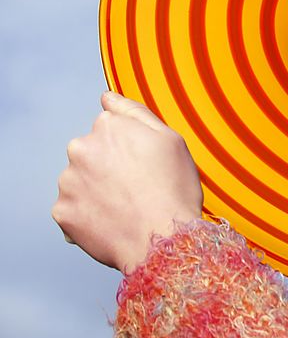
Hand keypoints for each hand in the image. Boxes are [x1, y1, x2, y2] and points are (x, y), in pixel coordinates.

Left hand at [52, 91, 202, 273]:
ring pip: (81, 182)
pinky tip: (114, 223)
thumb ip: (134, 113)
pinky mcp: (62, 213)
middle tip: (138, 188)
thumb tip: (107, 97)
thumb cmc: (174, 189)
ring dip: (97, 191)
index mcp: (107, 127)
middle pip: (92, 155)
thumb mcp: (170, 140)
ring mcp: (68, 182)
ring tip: (127, 208)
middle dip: (109, 168)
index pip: (111, 129)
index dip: (131, 148)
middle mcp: (81, 149)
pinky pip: (74, 211)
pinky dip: (90, 216)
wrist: (164, 240)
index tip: (145, 165)